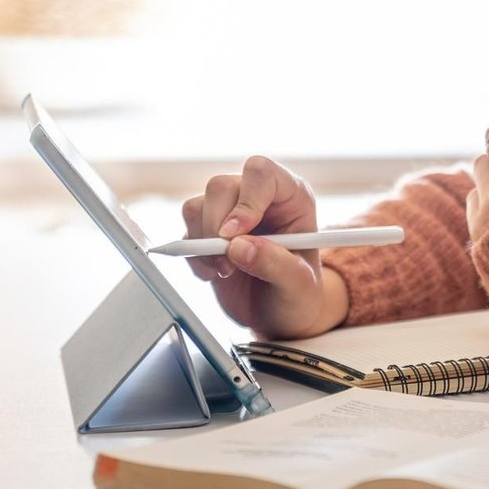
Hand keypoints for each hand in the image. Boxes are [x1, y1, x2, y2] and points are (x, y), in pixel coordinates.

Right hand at [180, 155, 341, 337]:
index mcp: (292, 197)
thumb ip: (277, 265)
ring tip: (228, 270)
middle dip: (216, 227)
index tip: (236, 234)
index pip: (262, 173)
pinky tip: (217, 274)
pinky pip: (187, 231)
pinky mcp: (208, 232)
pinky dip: (194, 258)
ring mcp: (230, 213)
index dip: (246, 200)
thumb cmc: (299, 294)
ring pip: (197, 205)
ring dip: (203, 244)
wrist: (280, 314)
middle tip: (228, 262)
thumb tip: (240, 247)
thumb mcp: (301, 286)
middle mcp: (259, 198)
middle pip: (221, 186)